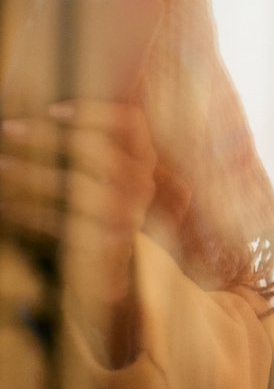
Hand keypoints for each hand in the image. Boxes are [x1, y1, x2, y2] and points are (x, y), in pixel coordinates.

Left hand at [0, 101, 156, 326]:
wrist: (103, 278)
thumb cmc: (90, 215)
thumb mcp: (98, 178)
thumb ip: (85, 147)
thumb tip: (34, 115)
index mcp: (144, 161)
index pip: (132, 122)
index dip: (94, 110)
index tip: (53, 109)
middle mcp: (142, 187)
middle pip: (99, 149)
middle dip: (49, 136)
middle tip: (8, 127)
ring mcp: (127, 217)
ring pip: (76, 185)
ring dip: (30, 171)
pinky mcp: (104, 245)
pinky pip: (58, 222)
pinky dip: (25, 210)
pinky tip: (1, 204)